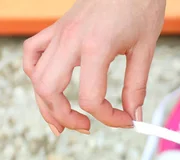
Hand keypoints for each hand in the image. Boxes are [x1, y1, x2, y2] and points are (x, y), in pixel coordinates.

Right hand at [23, 0, 165, 134]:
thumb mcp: (146, 49)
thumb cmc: (140, 5)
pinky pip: (33, 54)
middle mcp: (70, 40)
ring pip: (36, 75)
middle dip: (65, 117)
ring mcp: (59, 33)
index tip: (126, 121)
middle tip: (86, 128)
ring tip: (64, 121)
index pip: (91, 98)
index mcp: (95, 47)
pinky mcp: (57, 28)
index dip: (110, 119)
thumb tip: (134, 115)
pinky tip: (51, 87)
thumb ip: (137, 86)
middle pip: (49, 90)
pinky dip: (36, 74)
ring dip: (46, 103)